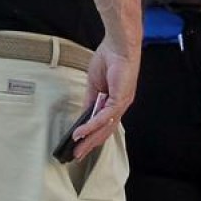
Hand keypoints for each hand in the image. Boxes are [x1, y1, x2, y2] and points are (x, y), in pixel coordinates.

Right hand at [68, 39, 140, 161]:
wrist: (118, 45)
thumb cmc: (109, 58)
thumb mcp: (95, 84)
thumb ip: (91, 100)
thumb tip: (84, 115)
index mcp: (116, 100)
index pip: (104, 124)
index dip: (93, 136)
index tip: (80, 145)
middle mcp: (121, 105)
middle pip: (105, 130)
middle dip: (90, 144)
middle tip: (77, 155)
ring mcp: (122, 103)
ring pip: (105, 127)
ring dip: (89, 139)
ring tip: (77, 149)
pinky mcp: (120, 99)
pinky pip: (104, 117)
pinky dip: (91, 126)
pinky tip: (80, 132)